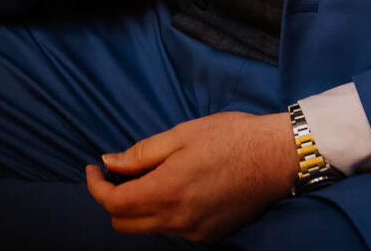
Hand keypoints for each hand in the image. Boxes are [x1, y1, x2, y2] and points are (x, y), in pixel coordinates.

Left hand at [84, 112, 298, 241]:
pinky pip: (173, 230)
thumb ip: (140, 153)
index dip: (95, 187)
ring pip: (148, 228)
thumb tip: (109, 162)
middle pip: (124, 224)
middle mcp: (178, 220)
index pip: (113, 204)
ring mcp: (195, 232)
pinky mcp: (210, 235)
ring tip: (152, 175)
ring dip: (139, 207)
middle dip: (113, 199)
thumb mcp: (180, 135)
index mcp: (166, 192)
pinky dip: (164, 213)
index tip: (93, 168)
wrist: (277, 157)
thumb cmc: (230, 137)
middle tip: (119, 172)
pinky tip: (176, 187)